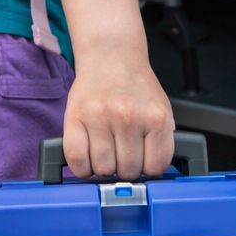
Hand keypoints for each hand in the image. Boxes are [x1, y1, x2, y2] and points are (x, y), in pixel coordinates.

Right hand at [62, 44, 173, 181]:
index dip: (147, 169)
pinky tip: (87, 158)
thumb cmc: (136, 89)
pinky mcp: (75, 116)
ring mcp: (100, 116)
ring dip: (103, 167)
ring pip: (102, 169)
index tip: (142, 163)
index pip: (155, 168)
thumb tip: (151, 176)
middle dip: (125, 169)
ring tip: (105, 152)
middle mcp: (128, 116)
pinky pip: (76, 159)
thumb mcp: (160, 111)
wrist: (111, 58)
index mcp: (156, 118)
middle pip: (128, 171)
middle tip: (122, 154)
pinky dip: (81, 168)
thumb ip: (159, 141)